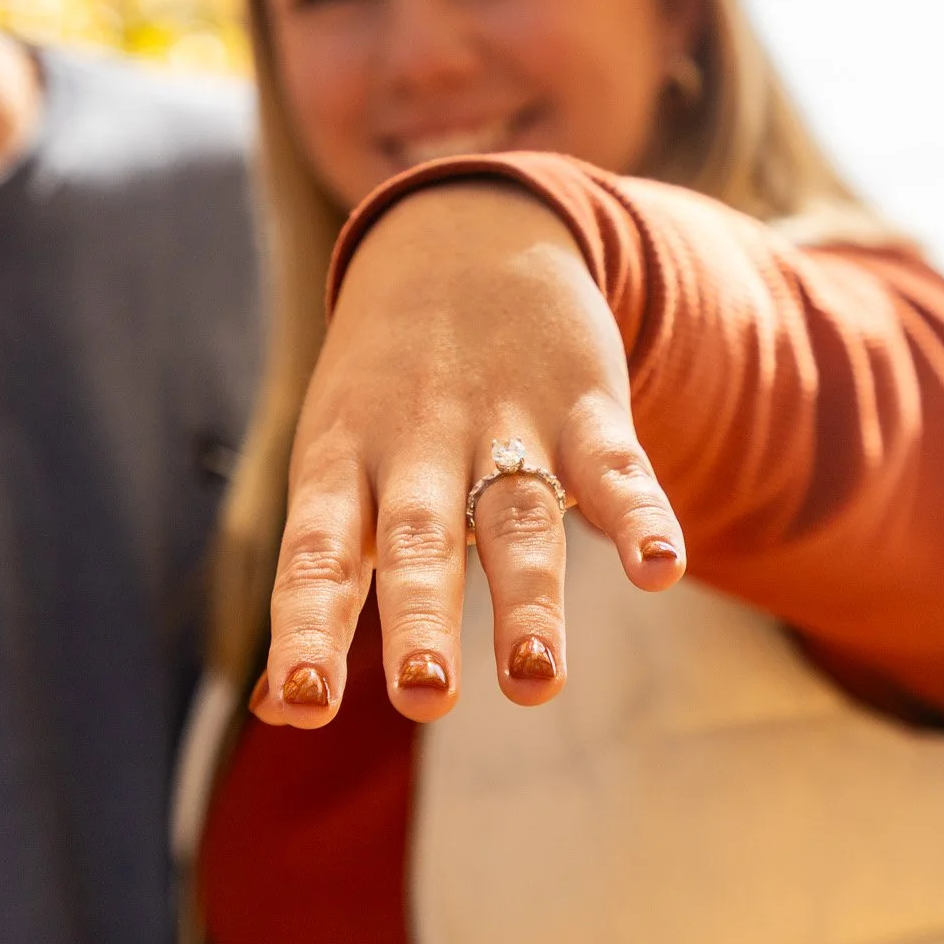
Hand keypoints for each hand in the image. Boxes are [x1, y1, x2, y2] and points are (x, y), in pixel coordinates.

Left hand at [250, 181, 686, 728]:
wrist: (461, 232)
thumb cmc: (383, 391)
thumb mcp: (332, 468)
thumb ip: (318, 586)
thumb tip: (282, 710)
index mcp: (341, 468)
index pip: (314, 557)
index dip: (308, 628)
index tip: (305, 701)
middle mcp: (415, 449)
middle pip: (415, 542)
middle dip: (420, 619)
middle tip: (424, 697)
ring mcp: (502, 423)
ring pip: (514, 515)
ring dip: (527, 598)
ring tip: (536, 679)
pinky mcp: (582, 403)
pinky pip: (614, 463)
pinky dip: (639, 513)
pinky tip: (660, 567)